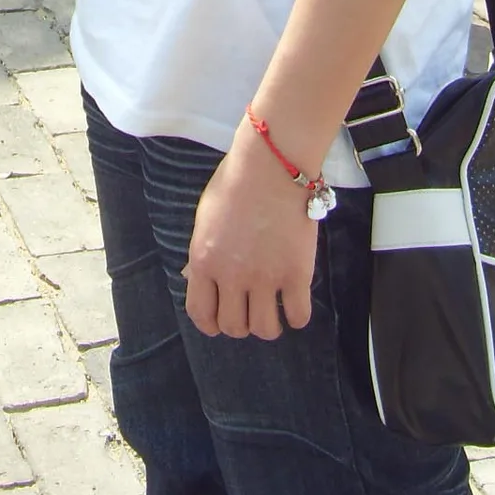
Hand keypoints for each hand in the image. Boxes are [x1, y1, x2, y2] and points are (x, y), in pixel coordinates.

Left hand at [183, 122, 318, 339]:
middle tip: (250, 307)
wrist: (271, 164)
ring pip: (265, 330)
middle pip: (234, 327)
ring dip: (268, 324)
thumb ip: (203, 254)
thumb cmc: (235, 183)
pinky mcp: (297, 274)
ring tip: (273, 307)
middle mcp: (232, 276)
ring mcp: (266, 277)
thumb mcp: (205, 219)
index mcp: (204, 261)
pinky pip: (298, 317)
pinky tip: (295, 299)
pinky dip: (297, 315)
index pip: (200, 314)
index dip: (210, 324)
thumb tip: (196, 280)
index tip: (219, 322)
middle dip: (241, 323)